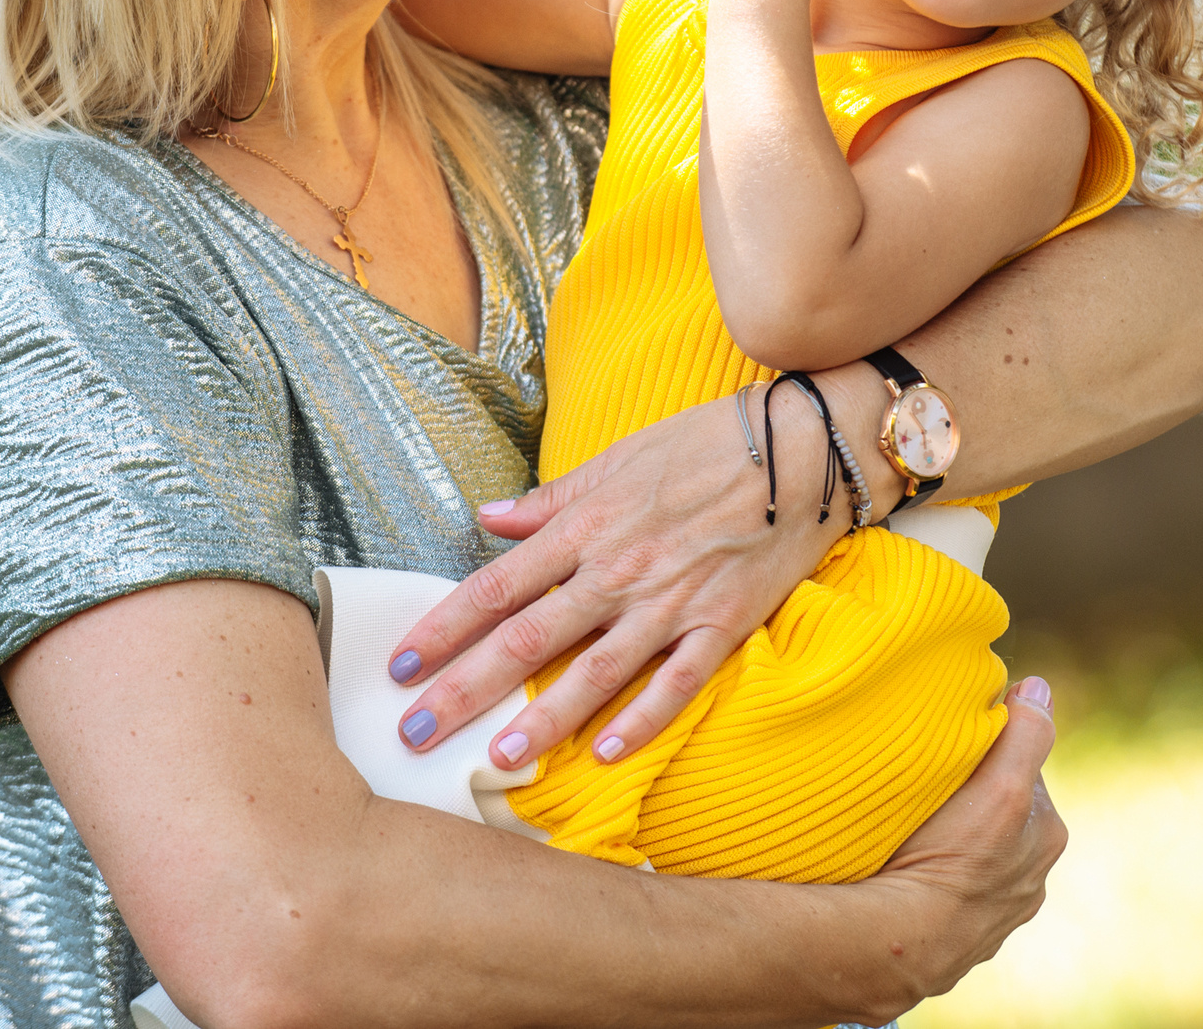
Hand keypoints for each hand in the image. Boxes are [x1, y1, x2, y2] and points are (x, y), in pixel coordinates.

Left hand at [384, 370, 898, 765]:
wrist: (800, 447)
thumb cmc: (706, 445)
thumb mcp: (617, 458)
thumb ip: (550, 501)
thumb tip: (487, 518)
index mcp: (586, 528)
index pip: (496, 586)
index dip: (444, 627)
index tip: (401, 663)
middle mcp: (617, 570)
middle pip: (525, 639)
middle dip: (464, 688)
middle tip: (414, 731)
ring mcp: (670, 601)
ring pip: (593, 673)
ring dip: (541, 719)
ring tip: (495, 758)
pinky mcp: (722, 624)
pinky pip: (677, 682)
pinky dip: (644, 720)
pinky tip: (608, 754)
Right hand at [858, 677, 1066, 1013]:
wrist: (902, 943)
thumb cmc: (953, 861)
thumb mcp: (1001, 788)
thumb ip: (1026, 735)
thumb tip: (1040, 687)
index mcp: (1046, 835)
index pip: (1019, 769)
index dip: (985, 749)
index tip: (951, 744)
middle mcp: (1029, 877)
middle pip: (996, 808)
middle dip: (968, 792)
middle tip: (924, 781)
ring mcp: (993, 911)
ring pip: (970, 848)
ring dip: (947, 834)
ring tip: (908, 824)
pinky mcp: (957, 933)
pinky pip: (945, 886)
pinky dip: (931, 872)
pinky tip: (904, 865)